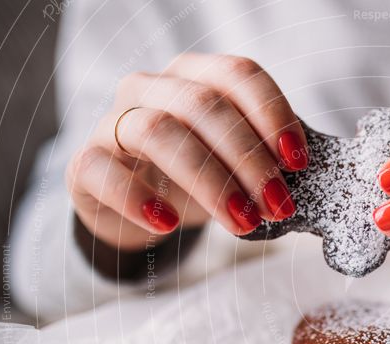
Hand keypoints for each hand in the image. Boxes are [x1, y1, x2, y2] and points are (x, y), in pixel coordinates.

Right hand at [66, 53, 307, 250]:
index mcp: (196, 76)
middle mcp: (153, 88)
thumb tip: (303, 179)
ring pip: (159, 131)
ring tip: (242, 222)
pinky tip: (168, 223)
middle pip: (204, 105)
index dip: (272, 113)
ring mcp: (114, 121)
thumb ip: (264, 159)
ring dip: (209, 180)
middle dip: (249, 158)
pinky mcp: (85, 162)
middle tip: (277, 204)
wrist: (135, 206)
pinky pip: (102, 169)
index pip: (238, 74)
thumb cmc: (195, 177)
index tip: (297, 161)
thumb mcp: (233, 163)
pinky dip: (136, 197)